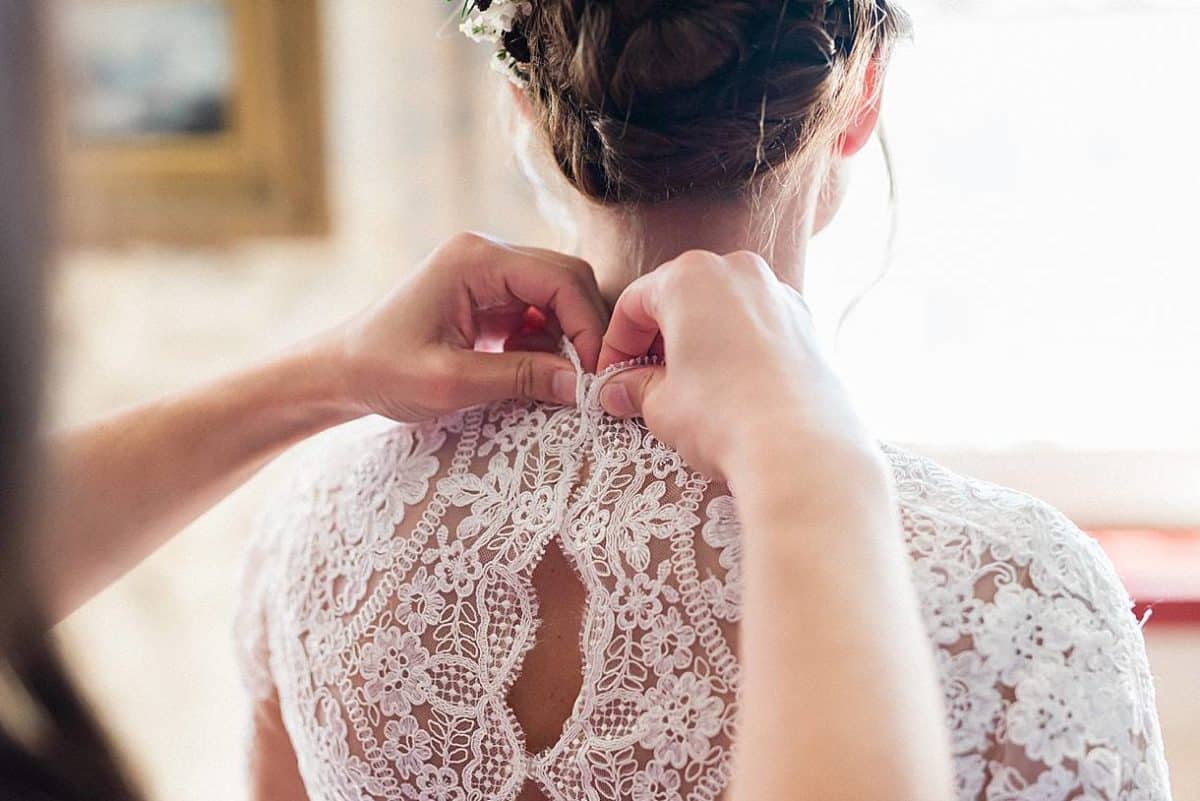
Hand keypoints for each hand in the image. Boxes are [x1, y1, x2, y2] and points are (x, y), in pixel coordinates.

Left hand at [325, 232, 607, 420]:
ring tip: (555, 379)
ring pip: (558, 294)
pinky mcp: (488, 296)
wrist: (339, 372)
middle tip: (588, 379)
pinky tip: (531, 370)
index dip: (587, 325)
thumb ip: (521, 378)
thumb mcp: (451, 382)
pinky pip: (539, 311)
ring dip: (567, 336)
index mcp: (474, 259)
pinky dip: (548, 341)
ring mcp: (488, 273)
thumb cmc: (382, 371)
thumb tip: (582, 386)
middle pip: (567, 278)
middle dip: (584, 328)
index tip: (595, 374)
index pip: (560, 278)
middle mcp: (486, 253)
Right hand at [597, 250, 877, 479]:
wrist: (798, 449)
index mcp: (691, 276)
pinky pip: (756, 325)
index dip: (616, 344)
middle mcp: (737, 271)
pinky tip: (728, 387)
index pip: (634, 302)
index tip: (612, 377)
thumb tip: (618, 390)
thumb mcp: (660, 404)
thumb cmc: (723, 417)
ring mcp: (778, 293)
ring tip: (686, 388)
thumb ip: (635, 387)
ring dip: (697, 341)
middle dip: (657, 339)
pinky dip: (736, 346)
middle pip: (679, 298)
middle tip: (642, 382)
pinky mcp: (806, 322)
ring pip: (721, 309)